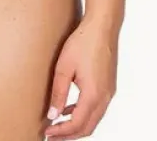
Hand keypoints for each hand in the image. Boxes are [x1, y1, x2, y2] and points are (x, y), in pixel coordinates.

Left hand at [45, 18, 117, 138]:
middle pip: (87, 127)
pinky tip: (69, 109)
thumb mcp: (64, 67)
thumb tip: (52, 115)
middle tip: (51, 135)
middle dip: (69, 135)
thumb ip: (58, 93)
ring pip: (93, 119)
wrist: (103, 27)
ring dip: (76, 126)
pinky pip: (97, 108)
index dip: (62, 132)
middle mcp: (105, 97)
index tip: (47, 133)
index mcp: (93, 95)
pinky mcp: (108, 86)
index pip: (77, 124)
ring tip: (58, 125)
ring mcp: (109, 92)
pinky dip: (83, 114)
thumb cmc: (83, 43)